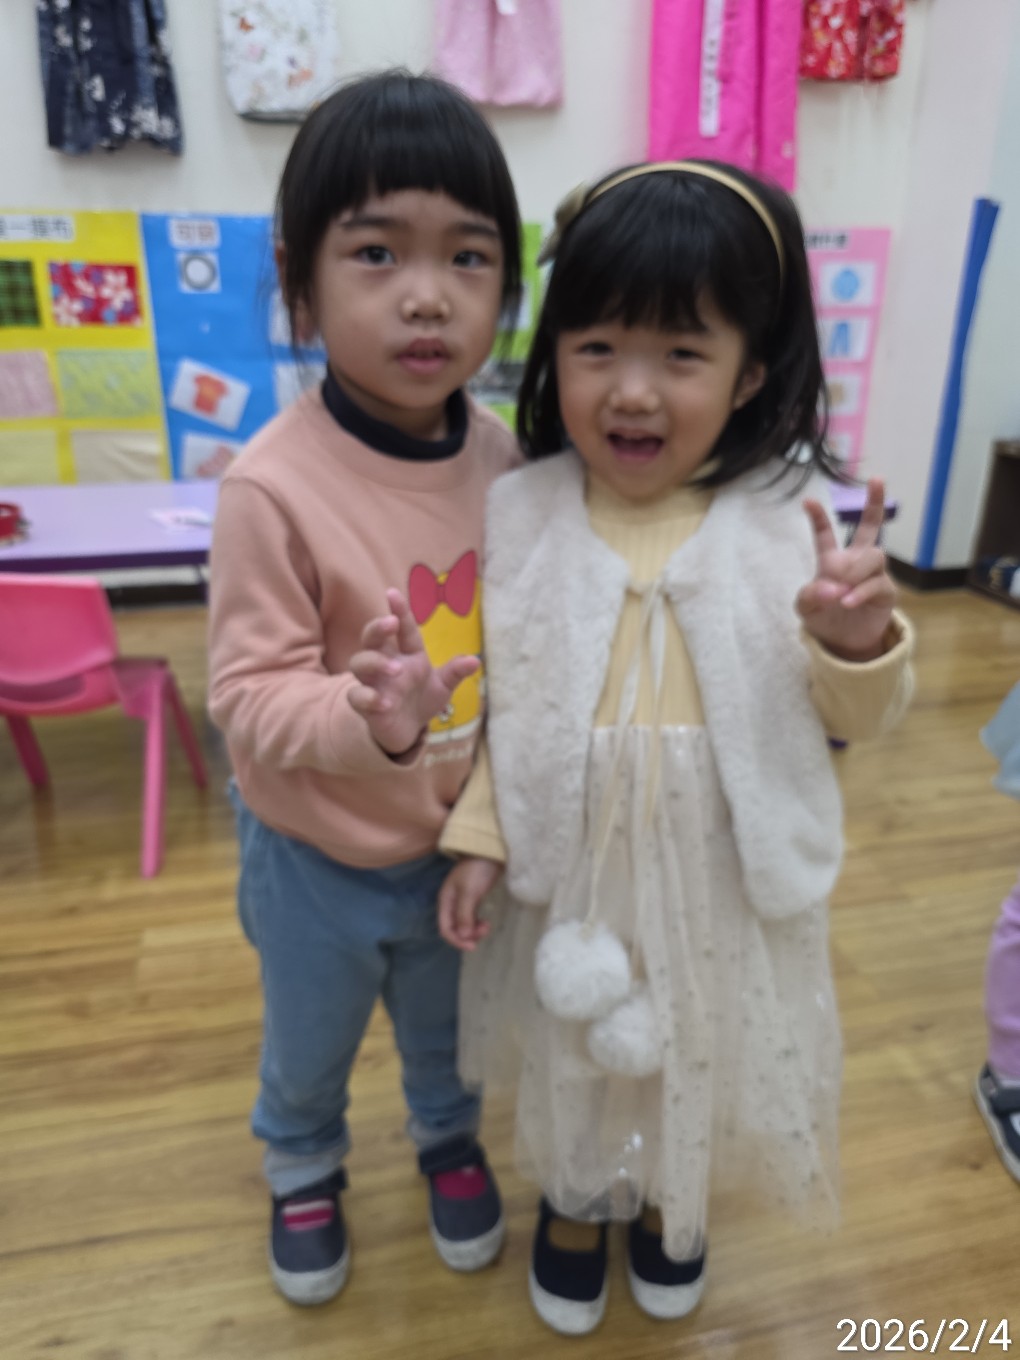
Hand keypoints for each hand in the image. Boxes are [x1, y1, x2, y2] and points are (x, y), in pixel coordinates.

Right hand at [349, 589, 478, 755]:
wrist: (408, 730)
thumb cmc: (422, 699)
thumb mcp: (443, 685)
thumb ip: (455, 672)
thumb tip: (476, 660)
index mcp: (406, 652)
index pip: (402, 628)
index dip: (399, 610)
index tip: (393, 593)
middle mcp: (385, 662)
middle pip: (371, 637)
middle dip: (378, 627)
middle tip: (391, 624)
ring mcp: (373, 682)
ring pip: (359, 662)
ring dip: (375, 662)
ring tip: (396, 669)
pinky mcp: (365, 705)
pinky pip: (356, 696)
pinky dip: (367, 697)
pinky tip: (384, 703)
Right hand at [438, 857, 502, 950]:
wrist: (489, 851)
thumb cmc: (477, 870)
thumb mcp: (469, 892)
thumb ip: (464, 915)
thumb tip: (463, 936)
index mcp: (446, 901)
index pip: (445, 928)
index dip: (457, 940)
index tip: (473, 946)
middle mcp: (451, 904)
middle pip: (455, 928)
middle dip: (468, 935)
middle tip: (484, 931)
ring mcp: (462, 901)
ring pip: (465, 924)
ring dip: (474, 930)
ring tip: (487, 926)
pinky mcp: (473, 899)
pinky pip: (472, 918)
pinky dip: (478, 923)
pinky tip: (486, 922)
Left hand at [796, 478, 896, 662]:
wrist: (843, 643)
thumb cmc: (823, 617)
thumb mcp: (806, 607)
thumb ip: (811, 595)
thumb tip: (832, 587)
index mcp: (832, 560)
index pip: (825, 535)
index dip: (818, 518)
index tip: (807, 501)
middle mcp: (856, 562)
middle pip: (870, 527)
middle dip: (875, 502)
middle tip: (878, 479)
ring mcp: (873, 575)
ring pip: (874, 556)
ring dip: (857, 572)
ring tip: (842, 594)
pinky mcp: (886, 592)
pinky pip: (878, 583)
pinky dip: (862, 592)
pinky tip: (848, 602)